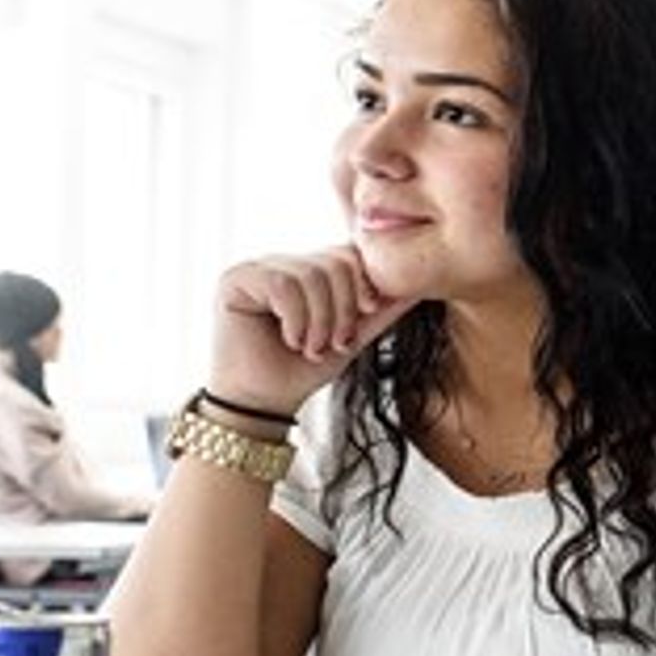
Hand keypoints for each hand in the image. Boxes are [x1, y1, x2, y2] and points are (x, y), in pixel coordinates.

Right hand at [210, 248, 416, 415]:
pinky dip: (296, 318)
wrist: (263, 401)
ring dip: (320, 321)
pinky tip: (291, 340)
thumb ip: (383, 309)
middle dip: (345, 309)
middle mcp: (284, 262)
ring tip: (311, 347)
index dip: (367, 284)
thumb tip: (420, 286)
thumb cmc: (304, 369)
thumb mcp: (355, 335)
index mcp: (311, 270)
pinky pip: (283, 284)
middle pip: (337, 261)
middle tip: (335, 342)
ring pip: (312, 274)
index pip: (352, 254)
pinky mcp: (235, 279)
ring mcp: (258, 268)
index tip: (366, 315)